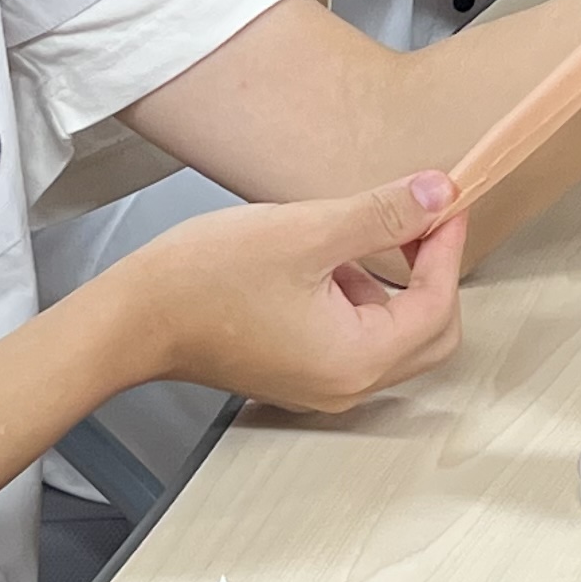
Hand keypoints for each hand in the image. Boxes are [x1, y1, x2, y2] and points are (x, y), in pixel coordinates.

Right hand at [123, 173, 468, 412]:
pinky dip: (360, 301)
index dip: (446, 249)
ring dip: (393, 285)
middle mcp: (347, 387)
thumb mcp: (306, 232)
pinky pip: (355, 340)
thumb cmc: (205, 280)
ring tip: (357, 234)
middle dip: (431, 274)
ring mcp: (322, 386)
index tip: (445, 205)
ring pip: (392, 336)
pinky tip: (326, 261)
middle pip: (428, 334)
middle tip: (418, 220)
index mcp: (358, 360)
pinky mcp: (299, 374)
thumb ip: (383, 214)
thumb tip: (439, 195)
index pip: (438, 306)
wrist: (133, 318)